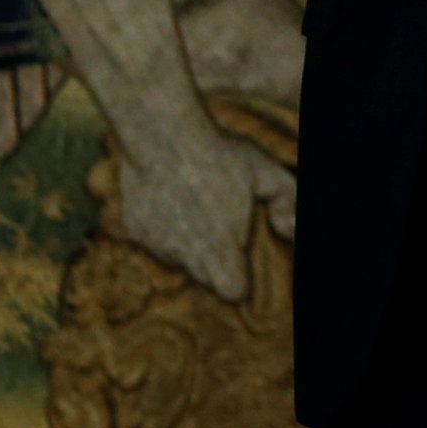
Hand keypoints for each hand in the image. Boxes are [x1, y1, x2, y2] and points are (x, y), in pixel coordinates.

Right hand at [108, 127, 296, 299]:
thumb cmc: (218, 154)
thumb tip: (292, 229)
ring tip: (193, 206)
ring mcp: (157, 245)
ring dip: (186, 243)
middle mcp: (187, 256)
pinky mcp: (134, 230)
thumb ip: (288, 202)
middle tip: (218, 225)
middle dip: (214, 260)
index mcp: (220, 250)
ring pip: (177, 257)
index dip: (238, 279)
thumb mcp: (265, 171)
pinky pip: (152, 239)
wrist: (160, 136)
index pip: (232, 292)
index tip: (239, 259)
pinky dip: (160, 226)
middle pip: (205, 276)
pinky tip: (168, 197)